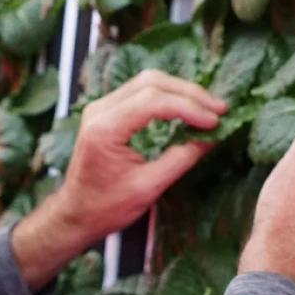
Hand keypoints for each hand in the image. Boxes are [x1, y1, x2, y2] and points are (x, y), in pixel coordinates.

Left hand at [10, 70, 223, 288]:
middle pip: (151, 82)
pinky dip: (167, 95)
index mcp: (105, 128)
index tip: (215, 120)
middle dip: (190, 93)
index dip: (189, 107)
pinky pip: (140, 91)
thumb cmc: (107, 207)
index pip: (153, 101)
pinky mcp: (106, 110)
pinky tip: (187, 107)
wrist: (75, 213)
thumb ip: (182, 158)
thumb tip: (213, 136)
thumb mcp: (149, 186)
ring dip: (180, 90)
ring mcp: (101, 106)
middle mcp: (100, 109)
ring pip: (147, 81)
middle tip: (219, 109)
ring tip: (209, 107)